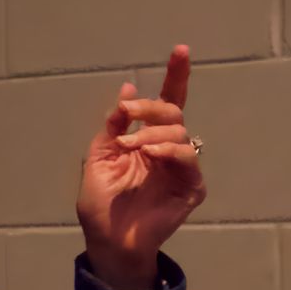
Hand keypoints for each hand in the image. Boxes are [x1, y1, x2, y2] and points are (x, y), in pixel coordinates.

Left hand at [76, 45, 207, 289]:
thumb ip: (113, 126)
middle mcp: (167, 150)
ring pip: (178, 133)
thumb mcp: (99, 157)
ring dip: (150, 133)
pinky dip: (168, 151)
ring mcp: (181, 169)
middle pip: (173, 112)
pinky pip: (187, 159)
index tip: (180, 49)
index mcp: (148, 140)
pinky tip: (149, 154)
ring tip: (129, 147)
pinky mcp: (191, 188)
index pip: (168, 103)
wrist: (106, 240)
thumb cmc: (101, 204)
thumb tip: (128, 87)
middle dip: (150, 106)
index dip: (176, 76)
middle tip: (125, 111)